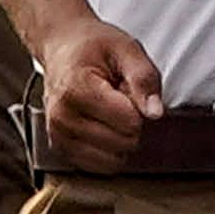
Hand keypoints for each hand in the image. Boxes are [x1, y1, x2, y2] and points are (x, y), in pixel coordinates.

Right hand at [32, 15, 165, 169]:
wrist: (62, 48)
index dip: (138, 105)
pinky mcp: (61, 150)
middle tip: (117, 98)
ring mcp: (58, 136)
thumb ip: (144, 80)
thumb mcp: (126, 49)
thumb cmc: (93, 47)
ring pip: (113, 160)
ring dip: (119, 138)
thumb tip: (155, 113)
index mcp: (76, 89)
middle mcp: (62, 117)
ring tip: (107, 111)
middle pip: (124, 143)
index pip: (130, 121)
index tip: (125, 88)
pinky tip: (100, 125)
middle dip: (130, 123)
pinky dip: (108, 150)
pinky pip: (100, 167)